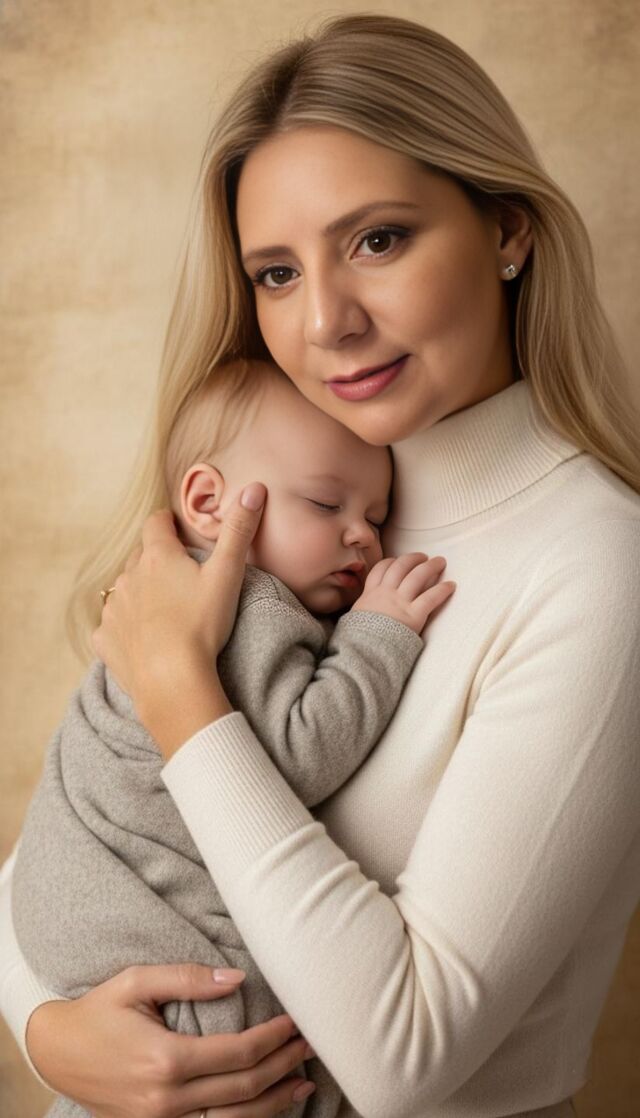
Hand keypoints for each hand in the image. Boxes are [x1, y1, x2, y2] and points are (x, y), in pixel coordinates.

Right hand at [26, 964, 315, 1117]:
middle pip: (243, 1088)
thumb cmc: (97, 1011)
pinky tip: (266, 1106)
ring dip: (274, 1102)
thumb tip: (237, 978)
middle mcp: (167, 1099)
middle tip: (311, 1045)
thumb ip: (188, 978)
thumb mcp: (136, 981)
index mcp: (166, 1059)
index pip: (238, 1053)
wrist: (56, 1052)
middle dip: (283, 1065)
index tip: (297, 1022)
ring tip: (303, 1082)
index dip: (273, 1038)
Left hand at [92, 485, 266, 751]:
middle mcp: (128, 576)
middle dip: (155, 560)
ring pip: (124, 590)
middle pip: (139, 557)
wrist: (171, 680)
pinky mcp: (104, 638)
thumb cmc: (202, 625)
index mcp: (158, 556)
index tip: (178, 531)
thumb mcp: (228, 574)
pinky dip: (125, 627)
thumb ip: (240, 531)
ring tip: (163, 612)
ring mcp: (113, 608)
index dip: (167, 524)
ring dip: (139, 593)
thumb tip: (255, 487)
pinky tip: (143, 640)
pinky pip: (112, 625)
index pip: (156, 524)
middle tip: (179, 577)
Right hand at [352, 552, 454, 634]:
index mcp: (370, 594)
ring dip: (430, 566)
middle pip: (401, 566)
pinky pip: (431, 597)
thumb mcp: (353, 618)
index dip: (391, 562)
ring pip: (417, 575)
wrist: (363, 651)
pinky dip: (442, 589)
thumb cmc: (358, 639)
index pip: (380, 569)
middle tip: (423, 556)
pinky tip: (451, 585)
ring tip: (440, 561)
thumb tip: (363, 610)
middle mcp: (386, 593)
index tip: (398, 560)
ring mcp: (400, 603)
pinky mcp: (414, 615)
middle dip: (413, 558)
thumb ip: (363, 609)